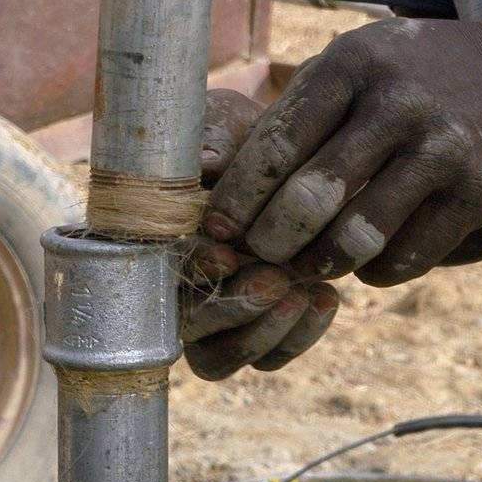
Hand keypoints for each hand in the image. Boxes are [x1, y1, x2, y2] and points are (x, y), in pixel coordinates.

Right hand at [181, 91, 340, 380]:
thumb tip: (204, 162)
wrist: (290, 154)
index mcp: (153, 235)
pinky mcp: (255, 327)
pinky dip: (296, 338)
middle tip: (278, 281)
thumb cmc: (243, 134)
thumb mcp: (226, 122)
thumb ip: (214, 139)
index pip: (157, 268)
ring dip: (259, 334)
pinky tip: (327, 298)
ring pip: (216, 358)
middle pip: (184, 327)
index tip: (226, 255)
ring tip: (305, 294)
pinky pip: (266, 357)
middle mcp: (174, 283)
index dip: (190, 268)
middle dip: (231, 309)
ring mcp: (213, 311)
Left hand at [204, 18, 481, 286]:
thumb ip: (292, 115)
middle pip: (313, 196)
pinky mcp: (478, 193)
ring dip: (318, 262)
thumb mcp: (347, 64)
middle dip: (272, 237)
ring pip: (359, 235)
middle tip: (257, 253)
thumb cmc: (398, 74)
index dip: (239, 196)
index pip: (279, 145)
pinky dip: (372, 271)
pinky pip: (408, 257)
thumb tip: (218, 184)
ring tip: (302, 264)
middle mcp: (400, 104)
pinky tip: (359, 262)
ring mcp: (443, 150)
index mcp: (354, 65)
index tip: (217, 228)